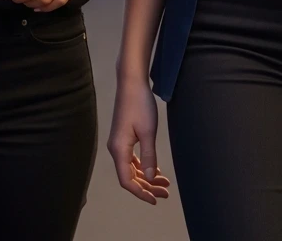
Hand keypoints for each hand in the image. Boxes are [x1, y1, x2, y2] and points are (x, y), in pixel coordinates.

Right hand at [107, 77, 170, 204]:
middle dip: (147, 186)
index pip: (127, 181)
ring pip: (131, 168)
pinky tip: (155, 169)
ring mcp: (119, 143)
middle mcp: (115, 149)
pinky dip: (143, 166)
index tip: (156, 199)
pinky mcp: (123, 137)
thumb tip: (148, 178)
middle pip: (130, 176)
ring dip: (146, 177)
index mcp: (119, 149)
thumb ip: (148, 156)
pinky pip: (132, 159)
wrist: (131, 82)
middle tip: (165, 192)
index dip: (141, 193)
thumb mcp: (148, 132)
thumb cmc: (140, 104)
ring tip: (164, 182)